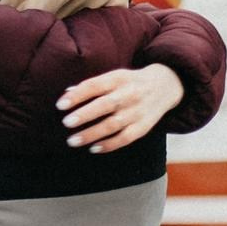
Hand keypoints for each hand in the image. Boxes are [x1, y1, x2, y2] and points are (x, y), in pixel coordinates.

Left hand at [58, 63, 183, 151]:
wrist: (166, 85)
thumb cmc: (130, 82)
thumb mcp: (114, 76)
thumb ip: (92, 85)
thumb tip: (67, 93)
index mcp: (118, 79)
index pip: (95, 86)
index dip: (77, 95)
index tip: (60, 105)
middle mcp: (129, 94)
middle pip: (105, 105)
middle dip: (85, 114)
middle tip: (66, 123)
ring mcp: (137, 112)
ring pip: (113, 125)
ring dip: (91, 134)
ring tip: (72, 141)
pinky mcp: (143, 127)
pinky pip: (125, 138)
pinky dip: (109, 145)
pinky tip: (93, 148)